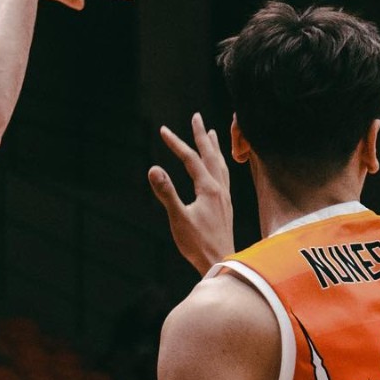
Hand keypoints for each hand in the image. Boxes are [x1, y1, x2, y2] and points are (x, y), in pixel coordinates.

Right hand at [149, 113, 234, 273]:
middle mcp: (219, 189)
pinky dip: (220, 164)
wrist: (220, 261)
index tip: (163, 130)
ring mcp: (225, 198)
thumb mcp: (178, 219)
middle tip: (196, 117)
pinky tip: (218, 169)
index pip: (190, 159)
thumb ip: (166, 193)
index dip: (176, 143)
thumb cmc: (198, 244)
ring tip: (212, 134)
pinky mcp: (226, 207)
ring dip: (214, 147)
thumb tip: (153, 169)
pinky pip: (224, 177)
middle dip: (201, 135)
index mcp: (208, 188)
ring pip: (220, 164)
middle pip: (210, 155)